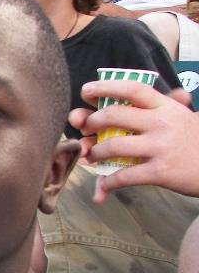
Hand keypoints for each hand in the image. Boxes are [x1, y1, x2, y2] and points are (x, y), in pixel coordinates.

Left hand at [68, 80, 198, 200]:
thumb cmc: (194, 141)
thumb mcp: (182, 117)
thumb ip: (163, 107)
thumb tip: (159, 95)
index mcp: (165, 107)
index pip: (132, 89)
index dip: (105, 87)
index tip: (86, 90)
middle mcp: (161, 123)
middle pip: (113, 115)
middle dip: (91, 122)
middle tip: (85, 129)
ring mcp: (160, 147)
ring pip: (113, 146)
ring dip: (94, 152)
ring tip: (92, 155)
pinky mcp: (160, 172)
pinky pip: (124, 176)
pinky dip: (107, 182)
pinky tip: (103, 185)